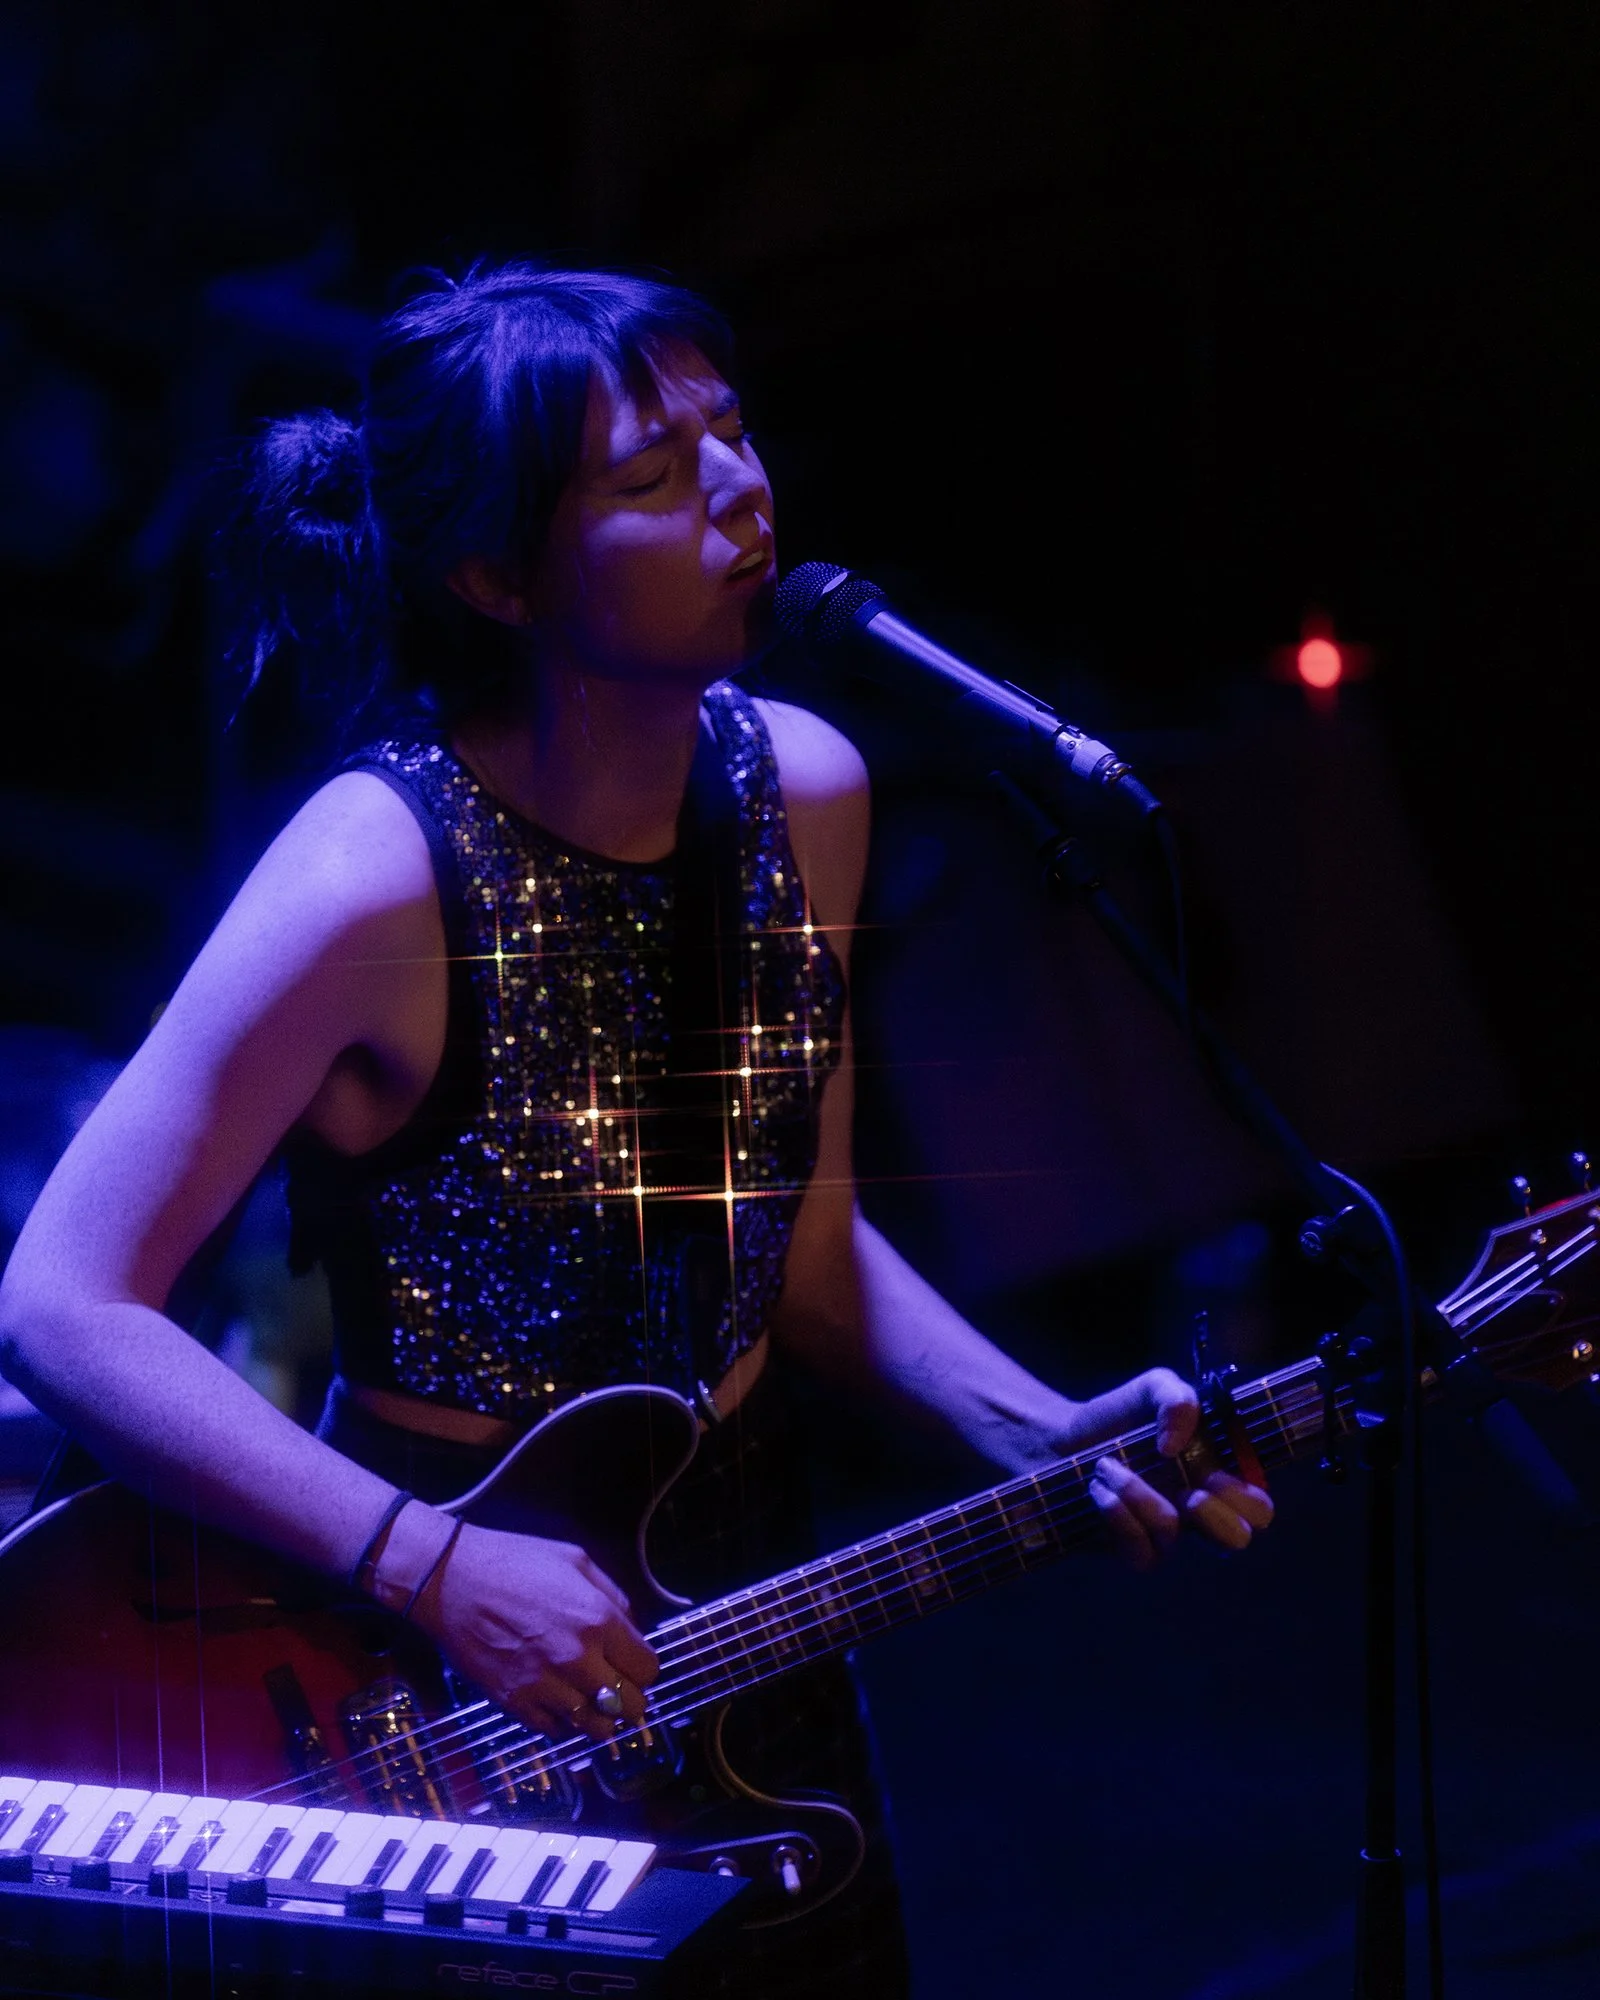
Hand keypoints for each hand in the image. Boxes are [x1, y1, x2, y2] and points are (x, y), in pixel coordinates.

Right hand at [397, 1519, 658, 1740]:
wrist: (450, 1581)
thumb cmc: (514, 1562)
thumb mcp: (576, 1561)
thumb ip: (613, 1597)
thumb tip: (632, 1631)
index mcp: (598, 1620)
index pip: (648, 1669)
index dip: (644, 1668)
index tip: (633, 1664)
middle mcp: (577, 1660)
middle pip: (629, 1706)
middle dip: (630, 1698)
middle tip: (618, 1687)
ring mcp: (545, 1686)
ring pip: (596, 1728)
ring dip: (599, 1717)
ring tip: (590, 1699)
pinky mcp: (515, 1705)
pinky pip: (556, 1733)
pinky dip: (564, 1723)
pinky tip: (559, 1701)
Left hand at [1051, 1368, 1274, 1569]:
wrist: (1060, 1441)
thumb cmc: (1118, 1416)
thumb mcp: (1154, 1387)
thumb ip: (1178, 1399)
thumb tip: (1175, 1446)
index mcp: (1215, 1475)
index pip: (1259, 1507)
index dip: (1248, 1495)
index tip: (1214, 1471)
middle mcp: (1197, 1511)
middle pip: (1239, 1538)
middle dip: (1217, 1515)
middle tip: (1189, 1490)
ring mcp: (1165, 1534)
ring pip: (1174, 1535)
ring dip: (1138, 1493)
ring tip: (1107, 1466)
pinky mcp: (1131, 1550)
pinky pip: (1141, 1552)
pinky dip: (1117, 1514)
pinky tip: (1097, 1488)